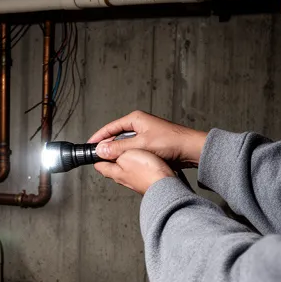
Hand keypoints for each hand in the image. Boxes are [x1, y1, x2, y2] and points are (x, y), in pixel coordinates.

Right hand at [88, 111, 206, 166]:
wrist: (191, 149)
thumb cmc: (170, 143)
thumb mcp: (141, 145)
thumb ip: (119, 148)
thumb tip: (101, 149)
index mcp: (135, 119)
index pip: (111, 127)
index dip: (99, 137)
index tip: (89, 145)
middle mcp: (140, 124)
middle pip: (117, 135)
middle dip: (107, 146)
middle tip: (98, 156)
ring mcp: (146, 133)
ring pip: (125, 143)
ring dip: (118, 151)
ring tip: (109, 160)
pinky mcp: (151, 142)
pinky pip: (133, 148)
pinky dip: (127, 154)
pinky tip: (125, 162)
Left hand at [94, 149, 174, 194]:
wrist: (167, 185)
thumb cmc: (148, 171)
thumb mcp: (126, 156)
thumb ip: (113, 152)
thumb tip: (100, 150)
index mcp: (114, 172)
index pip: (98, 164)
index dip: (98, 153)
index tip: (99, 145)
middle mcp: (123, 178)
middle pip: (112, 165)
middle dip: (113, 154)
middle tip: (116, 143)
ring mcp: (134, 181)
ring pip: (126, 167)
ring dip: (127, 157)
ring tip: (132, 147)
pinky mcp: (145, 180)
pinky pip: (138, 169)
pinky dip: (138, 161)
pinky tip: (144, 156)